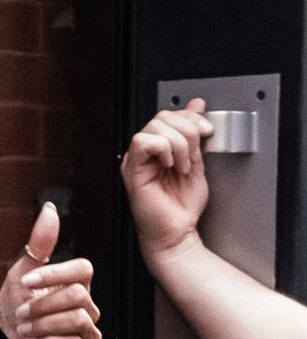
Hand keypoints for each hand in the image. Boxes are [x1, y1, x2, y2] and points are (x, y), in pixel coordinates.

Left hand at [0, 200, 100, 338]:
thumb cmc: (14, 311)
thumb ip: (38, 245)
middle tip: (20, 314)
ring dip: (43, 326)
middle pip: (77, 296)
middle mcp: (88, 307)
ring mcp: (90, 332)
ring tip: (24, 331)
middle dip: (42, 305)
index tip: (25, 283)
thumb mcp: (21, 275)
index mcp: (76, 285)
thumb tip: (50, 209)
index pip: (83, 270)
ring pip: (77, 320)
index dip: (54, 275)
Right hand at [121, 99, 212, 267]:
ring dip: (178, 144)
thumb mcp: (197, 160)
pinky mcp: (132, 170)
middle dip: (188, 132)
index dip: (191, 117)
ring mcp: (136, 160)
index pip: (170, 114)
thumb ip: (195, 133)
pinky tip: (169, 166)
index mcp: (158, 148)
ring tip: (182, 166)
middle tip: (193, 157)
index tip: (207, 132)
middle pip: (163, 116)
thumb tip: (197, 105)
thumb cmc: (182, 207)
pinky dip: (164, 150)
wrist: (177, 233)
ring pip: (155, 126)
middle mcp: (145, 152)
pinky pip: (144, 142)